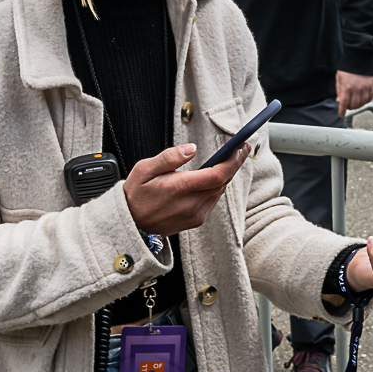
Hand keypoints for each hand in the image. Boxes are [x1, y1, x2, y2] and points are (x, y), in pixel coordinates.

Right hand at [123, 142, 249, 237]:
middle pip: (222, 183)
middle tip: (239, 150)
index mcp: (180, 188)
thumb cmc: (136, 195)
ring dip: (224, 177)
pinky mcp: (196, 221)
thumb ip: (169, 157)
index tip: (240, 148)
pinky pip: (212, 201)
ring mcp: (195, 215)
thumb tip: (191, 149)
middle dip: (233, 165)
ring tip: (228, 161)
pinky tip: (213, 179)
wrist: (131, 223)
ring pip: (219, 192)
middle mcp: (191, 204)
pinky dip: (216, 188)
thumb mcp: (144, 169)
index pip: (217, 175)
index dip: (233, 161)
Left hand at [336, 70, 372, 116]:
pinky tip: (362, 98)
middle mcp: (357, 89)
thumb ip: (339, 90)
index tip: (341, 114)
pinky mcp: (372, 86)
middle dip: (349, 107)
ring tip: (355, 101)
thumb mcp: (339, 78)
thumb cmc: (348, 67)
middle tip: (348, 105)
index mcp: (347, 87)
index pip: (344, 103)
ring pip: (362, 103)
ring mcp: (365, 88)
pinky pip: (370, 98)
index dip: (342, 111)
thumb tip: (339, 101)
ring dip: (357, 105)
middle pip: (354, 105)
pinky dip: (365, 101)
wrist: (359, 57)